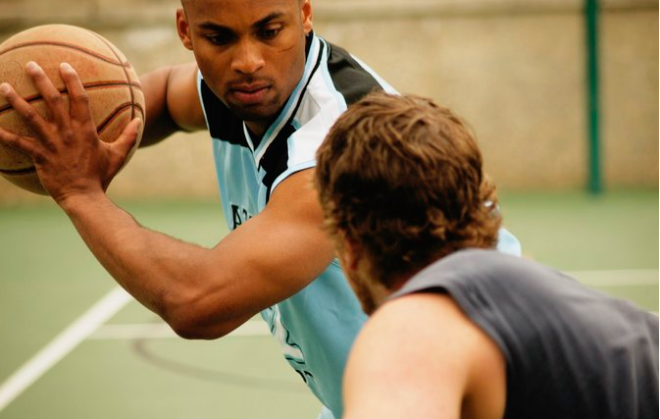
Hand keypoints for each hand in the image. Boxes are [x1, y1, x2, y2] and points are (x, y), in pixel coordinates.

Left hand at [0, 61, 140, 203]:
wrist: (84, 197)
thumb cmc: (101, 177)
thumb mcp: (117, 155)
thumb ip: (129, 137)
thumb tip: (139, 121)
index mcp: (86, 129)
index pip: (79, 98)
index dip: (72, 80)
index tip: (64, 65)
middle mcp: (67, 132)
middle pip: (52, 100)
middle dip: (41, 80)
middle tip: (30, 65)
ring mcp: (52, 143)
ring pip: (31, 116)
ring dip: (16, 100)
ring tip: (4, 86)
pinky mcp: (40, 156)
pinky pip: (19, 143)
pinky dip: (4, 135)